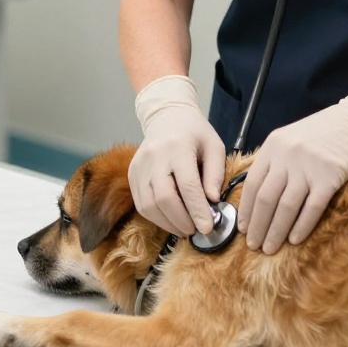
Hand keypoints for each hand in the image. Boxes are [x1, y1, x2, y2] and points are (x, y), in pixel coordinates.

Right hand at [128, 76, 226, 236]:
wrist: (167, 116)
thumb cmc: (195, 133)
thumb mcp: (214, 146)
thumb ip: (215, 174)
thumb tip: (213, 201)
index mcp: (178, 146)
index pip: (187, 184)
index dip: (197, 209)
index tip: (207, 228)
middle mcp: (154, 156)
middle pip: (164, 198)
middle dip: (181, 220)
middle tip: (196, 230)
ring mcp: (139, 166)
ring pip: (149, 205)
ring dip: (168, 223)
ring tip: (185, 228)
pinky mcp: (132, 174)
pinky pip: (141, 204)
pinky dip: (156, 218)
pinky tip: (170, 220)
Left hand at [238, 75, 347, 252]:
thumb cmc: (324, 132)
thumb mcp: (291, 139)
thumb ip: (275, 162)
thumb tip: (259, 197)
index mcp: (273, 146)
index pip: (252, 183)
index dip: (246, 209)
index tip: (243, 228)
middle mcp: (286, 155)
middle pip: (266, 199)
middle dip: (258, 226)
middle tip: (254, 246)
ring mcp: (308, 166)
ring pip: (285, 207)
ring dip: (275, 232)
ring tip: (270, 249)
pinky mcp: (330, 177)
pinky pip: (311, 208)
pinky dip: (301, 227)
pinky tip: (294, 240)